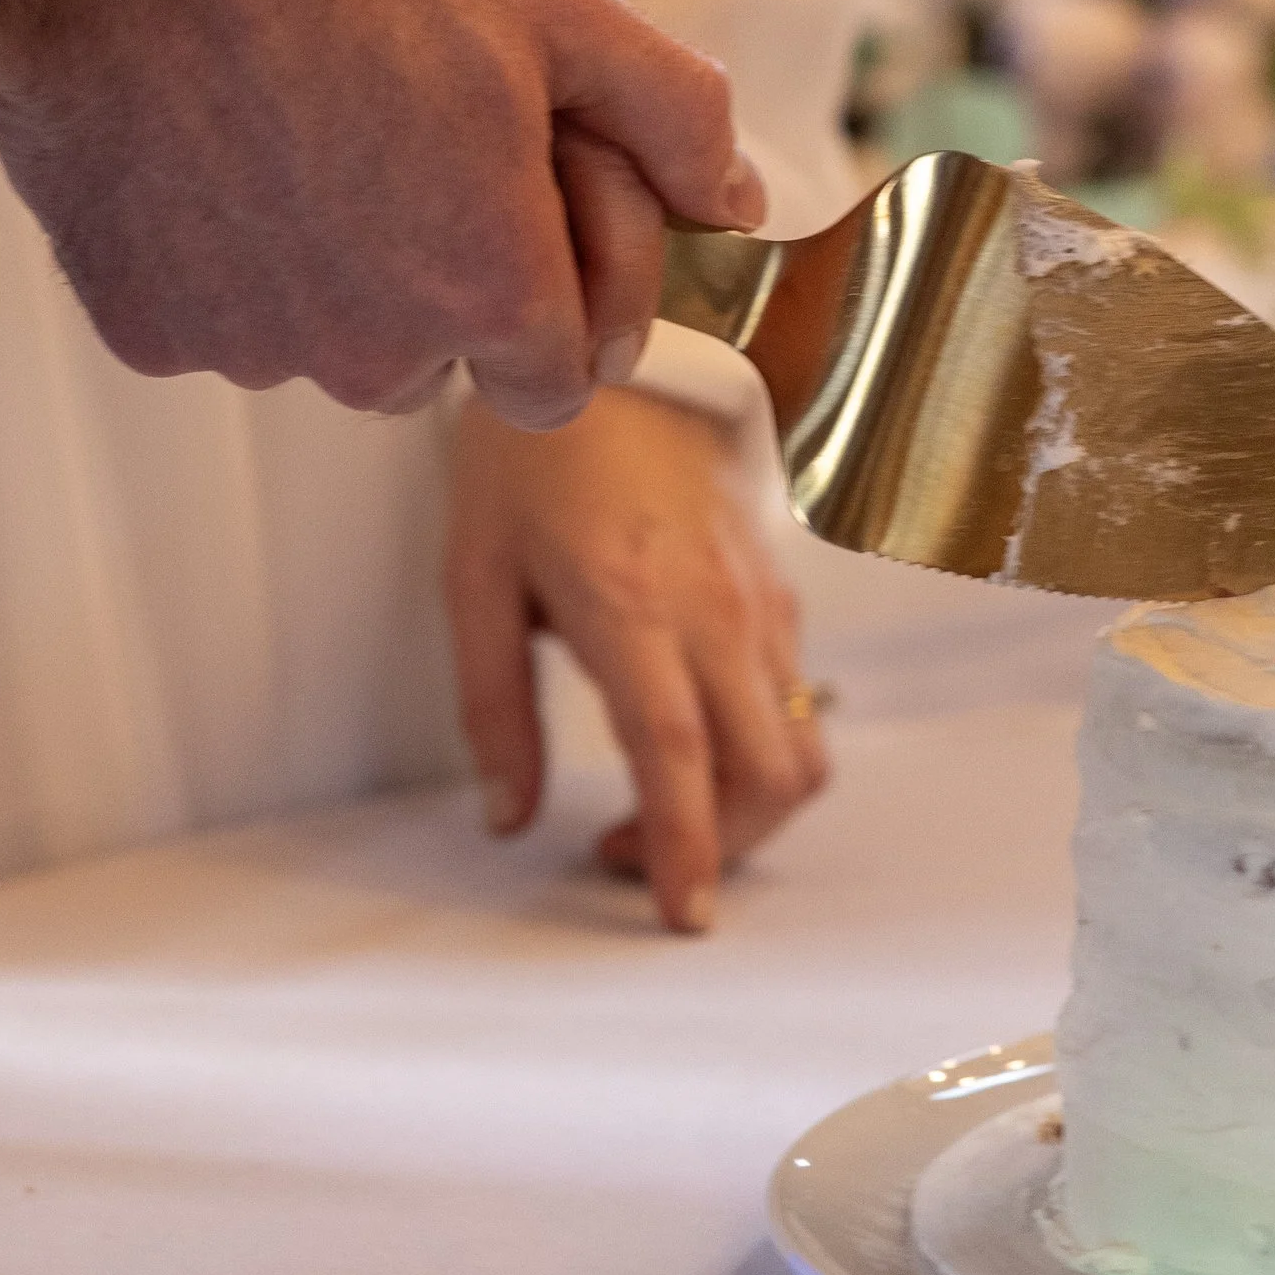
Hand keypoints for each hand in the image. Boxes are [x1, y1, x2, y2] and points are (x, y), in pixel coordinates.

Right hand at [0, 0, 764, 421]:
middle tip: (415, 132)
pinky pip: (220, 317)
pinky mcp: (148, 329)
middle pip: (445, 362)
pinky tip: (222, 138)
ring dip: (342, 263)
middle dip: (451, 271)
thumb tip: (740, 201)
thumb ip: (674, 117)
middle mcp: (373, 356)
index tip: (535, 204)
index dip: (570, 292)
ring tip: (312, 118)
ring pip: (329, 342)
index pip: (567, 377)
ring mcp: (251, 350)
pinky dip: (230, 251)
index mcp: (490, 293)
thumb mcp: (554, 3)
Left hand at [447, 389, 828, 934]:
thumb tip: (507, 816)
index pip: (677, 754)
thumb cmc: (529, 457)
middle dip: (722, 848)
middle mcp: (716, 609)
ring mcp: (760, 598)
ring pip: (799, 742)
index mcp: (631, 607)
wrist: (612, 358)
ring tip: (660, 807)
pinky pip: (795, 694)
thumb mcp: (475, 577)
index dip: (683, 847)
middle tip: (633, 858)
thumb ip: (491, 706)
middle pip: (768, 771)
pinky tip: (691, 735)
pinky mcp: (778, 587)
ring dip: (744, 806)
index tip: (679, 916)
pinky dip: (759, 748)